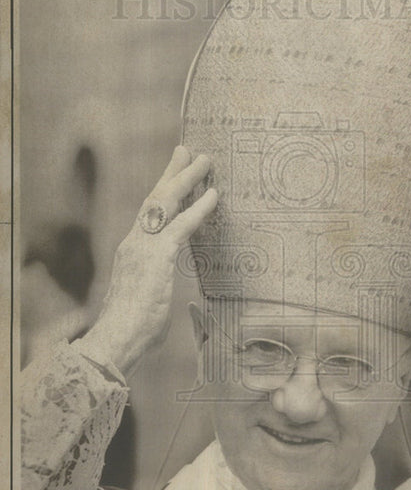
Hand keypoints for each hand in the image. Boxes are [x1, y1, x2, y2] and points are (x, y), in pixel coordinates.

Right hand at [78, 146, 216, 375]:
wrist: (117, 339)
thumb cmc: (134, 329)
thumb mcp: (148, 300)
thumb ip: (156, 287)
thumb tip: (161, 294)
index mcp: (133, 252)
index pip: (149, 214)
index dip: (162, 191)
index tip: (173, 174)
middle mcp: (135, 243)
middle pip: (155, 198)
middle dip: (172, 172)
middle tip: (187, 150)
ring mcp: (144, 248)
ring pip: (166, 203)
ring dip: (186, 179)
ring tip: (204, 161)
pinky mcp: (157, 258)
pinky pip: (181, 226)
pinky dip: (199, 209)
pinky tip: (213, 196)